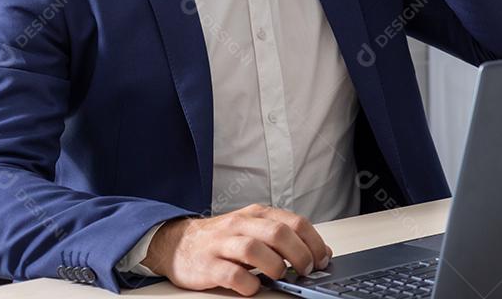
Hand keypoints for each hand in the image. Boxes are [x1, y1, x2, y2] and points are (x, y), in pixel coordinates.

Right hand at [141, 203, 333, 295]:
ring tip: (280, 276)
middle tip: (307, 270)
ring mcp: (223, 244)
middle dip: (299, 253)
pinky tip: (254, 288)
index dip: (313, 242)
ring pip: (255, 249)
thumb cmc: (222, 238)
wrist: (177, 243)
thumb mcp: (253, 229)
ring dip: (275, 266)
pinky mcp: (208, 265)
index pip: (294, 222)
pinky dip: (248, 284)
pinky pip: (231, 275)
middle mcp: (241, 225)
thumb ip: (283, 237)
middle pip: (278, 232)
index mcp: (257, 214)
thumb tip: (318, 253)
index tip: (323, 258)